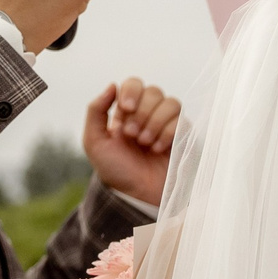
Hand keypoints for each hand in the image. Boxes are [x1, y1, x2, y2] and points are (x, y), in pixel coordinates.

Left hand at [85, 77, 179, 204]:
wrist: (137, 194)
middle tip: (133, 135)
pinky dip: (168, 134)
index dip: (132, 92)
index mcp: (127, 111)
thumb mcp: (95, 142)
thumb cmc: (116, 170)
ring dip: (155, 123)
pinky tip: (158, 149)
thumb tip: (112, 85)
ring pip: (171, 103)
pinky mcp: (182, 135)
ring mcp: (167, 123)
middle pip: (153, 91)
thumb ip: (96, 111)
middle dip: (142, 113)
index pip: (134, 83)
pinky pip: (181, 121)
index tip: (126, 109)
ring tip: (145, 143)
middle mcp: (148, 113)